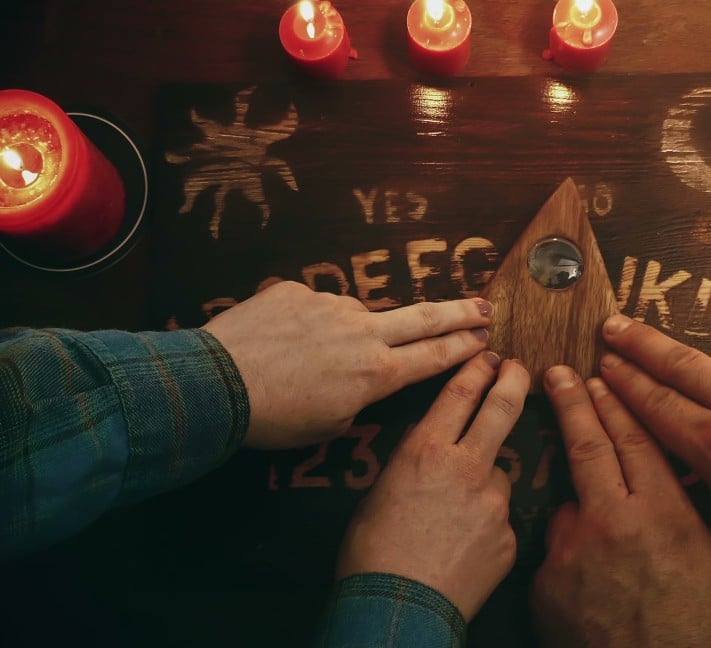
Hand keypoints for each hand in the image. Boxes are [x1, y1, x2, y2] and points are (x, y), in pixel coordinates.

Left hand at [201, 281, 491, 448]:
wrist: (215, 383)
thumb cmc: (274, 419)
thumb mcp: (329, 427)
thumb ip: (357, 398)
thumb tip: (360, 379)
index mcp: (377, 372)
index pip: (435, 355)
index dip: (464, 346)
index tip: (486, 337)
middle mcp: (364, 332)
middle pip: (425, 318)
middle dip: (460, 313)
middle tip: (485, 306)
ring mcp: (331, 306)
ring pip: (358, 316)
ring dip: (351, 332)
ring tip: (314, 358)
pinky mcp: (298, 291)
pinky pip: (313, 307)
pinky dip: (307, 325)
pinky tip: (281, 345)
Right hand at [337, 353, 528, 620]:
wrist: (397, 610)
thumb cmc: (371, 554)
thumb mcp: (380, 492)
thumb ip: (414, 463)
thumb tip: (429, 450)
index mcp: (426, 450)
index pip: (460, 392)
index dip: (477, 368)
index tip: (489, 355)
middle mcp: (467, 466)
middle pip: (502, 408)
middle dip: (514, 380)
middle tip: (520, 368)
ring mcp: (494, 501)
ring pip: (498, 473)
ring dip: (486, 479)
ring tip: (456, 513)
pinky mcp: (510, 534)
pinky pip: (502, 517)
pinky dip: (488, 522)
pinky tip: (465, 544)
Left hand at [532, 366, 710, 647]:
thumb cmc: (705, 629)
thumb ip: (705, 509)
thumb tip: (695, 469)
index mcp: (665, 513)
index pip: (634, 439)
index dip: (615, 403)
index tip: (599, 376)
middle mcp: (614, 522)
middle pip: (588, 447)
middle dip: (572, 404)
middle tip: (557, 374)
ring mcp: (573, 552)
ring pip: (570, 503)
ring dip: (579, 499)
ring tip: (604, 527)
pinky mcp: (545, 582)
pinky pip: (557, 551)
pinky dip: (571, 553)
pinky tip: (592, 578)